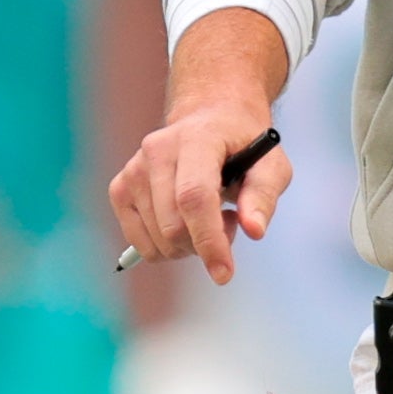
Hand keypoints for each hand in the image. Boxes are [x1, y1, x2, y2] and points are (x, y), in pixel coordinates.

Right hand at [110, 11, 293, 284]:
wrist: (210, 119)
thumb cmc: (244, 146)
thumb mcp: (271, 165)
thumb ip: (264, 196)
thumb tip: (254, 230)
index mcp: (196, 138)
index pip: (194, 197)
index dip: (208, 240)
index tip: (224, 274)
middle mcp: (156, 150)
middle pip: (173, 226)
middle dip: (205, 244)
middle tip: (229, 223)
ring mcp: (133, 169)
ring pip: (157, 241)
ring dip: (189, 245)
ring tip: (209, 215)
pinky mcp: (121, 188)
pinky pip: (141, 243)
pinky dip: (167, 247)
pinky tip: (184, 220)